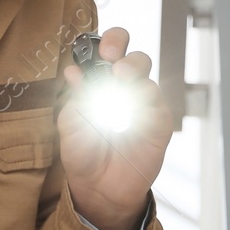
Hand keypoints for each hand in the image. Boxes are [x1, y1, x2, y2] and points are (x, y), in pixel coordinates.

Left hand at [59, 27, 170, 229]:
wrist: (99, 186)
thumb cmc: (83, 151)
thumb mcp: (71, 123)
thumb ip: (76, 98)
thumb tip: (73, 72)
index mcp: (101, 82)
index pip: (110, 51)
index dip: (109, 43)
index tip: (100, 50)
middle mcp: (125, 89)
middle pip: (135, 57)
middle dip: (125, 53)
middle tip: (112, 62)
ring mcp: (144, 104)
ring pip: (147, 77)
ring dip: (134, 75)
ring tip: (120, 82)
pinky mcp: (158, 123)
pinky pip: (158, 105)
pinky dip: (145, 103)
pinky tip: (130, 111)